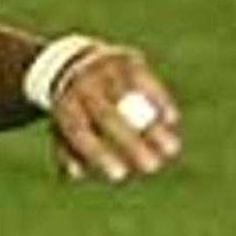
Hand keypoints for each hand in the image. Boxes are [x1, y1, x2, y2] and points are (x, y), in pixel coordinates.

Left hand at [42, 43, 180, 183]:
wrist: (74, 61)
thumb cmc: (72, 108)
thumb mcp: (63, 129)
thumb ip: (69, 153)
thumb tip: (78, 174)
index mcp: (64, 105)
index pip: (80, 132)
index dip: (99, 154)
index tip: (120, 176)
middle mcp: (82, 84)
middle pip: (107, 116)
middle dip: (131, 143)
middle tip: (152, 167)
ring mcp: (104, 69)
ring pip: (131, 98)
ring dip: (154, 125)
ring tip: (172, 150)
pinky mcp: (124, 59)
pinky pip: (145, 81)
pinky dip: (159, 100)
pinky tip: (171, 120)